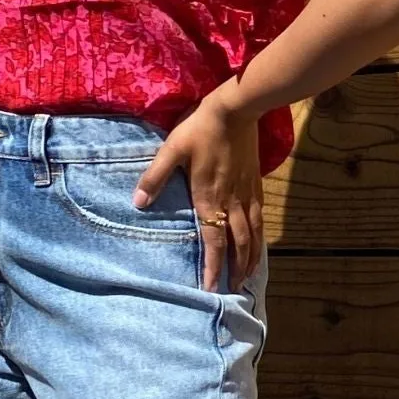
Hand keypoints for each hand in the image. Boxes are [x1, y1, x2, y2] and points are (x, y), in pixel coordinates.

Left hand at [132, 92, 263, 292]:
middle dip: (235, 269)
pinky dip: (260, 237)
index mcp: (209, 198)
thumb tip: (138, 202)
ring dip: (250, 257)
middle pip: (237, 244)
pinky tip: (258, 242)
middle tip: (234, 289)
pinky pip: (260, 219)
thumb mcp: (172, 149)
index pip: (213, 241)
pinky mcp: (255, 185)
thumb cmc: (201, 129)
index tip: (211, 288)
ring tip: (248, 275)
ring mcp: (247, 194)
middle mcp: (231, 202)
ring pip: (253, 234)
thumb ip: (155, 177)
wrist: (237, 110)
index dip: (212, 267)